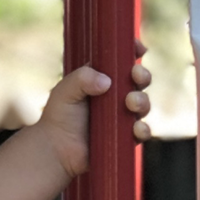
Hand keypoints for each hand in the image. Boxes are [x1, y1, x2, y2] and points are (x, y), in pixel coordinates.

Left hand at [38, 55, 152, 177]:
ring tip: (130, 102)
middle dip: (142, 75)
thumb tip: (107, 82)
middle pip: (139, 80)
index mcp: (102, 78)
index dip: (133, 52)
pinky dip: (143, 129)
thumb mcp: (65, 91)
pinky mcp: (126, 137)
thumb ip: (82, 78)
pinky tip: (135, 128)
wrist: (55, 150)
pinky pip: (142, 132)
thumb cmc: (59, 117)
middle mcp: (116, 95)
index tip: (138, 49)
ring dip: (142, 101)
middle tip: (135, 75)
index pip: (122, 61)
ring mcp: (123, 116)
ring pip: (143, 104)